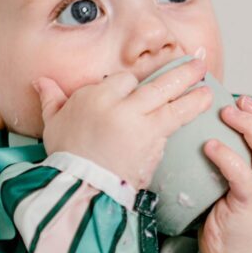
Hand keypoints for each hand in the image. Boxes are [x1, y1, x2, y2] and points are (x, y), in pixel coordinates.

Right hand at [33, 58, 212, 190]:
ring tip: (209, 86)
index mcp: (95, 97)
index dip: (133, 82)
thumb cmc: (67, 156)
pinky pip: (174, 123)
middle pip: (155, 83)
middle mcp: (120, 106)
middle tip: (199, 62)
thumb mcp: (54, 123)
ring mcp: (139, 125)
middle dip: (180, 72)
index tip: (142, 83)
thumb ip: (52, 99)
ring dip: (193, 93)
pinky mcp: (153, 144)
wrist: (82, 189)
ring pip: (171, 102)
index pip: (124, 79)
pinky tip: (202, 108)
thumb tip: (42, 82)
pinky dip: (189, 114)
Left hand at [198, 95, 251, 252]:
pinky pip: (242, 174)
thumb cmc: (230, 223)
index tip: (246, 101)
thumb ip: (237, 164)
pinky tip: (210, 146)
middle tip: (235, 103)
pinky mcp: (250, 205)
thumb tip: (212, 132)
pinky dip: (227, 156)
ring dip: (248, 127)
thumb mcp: (240, 188)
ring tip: (226, 114)